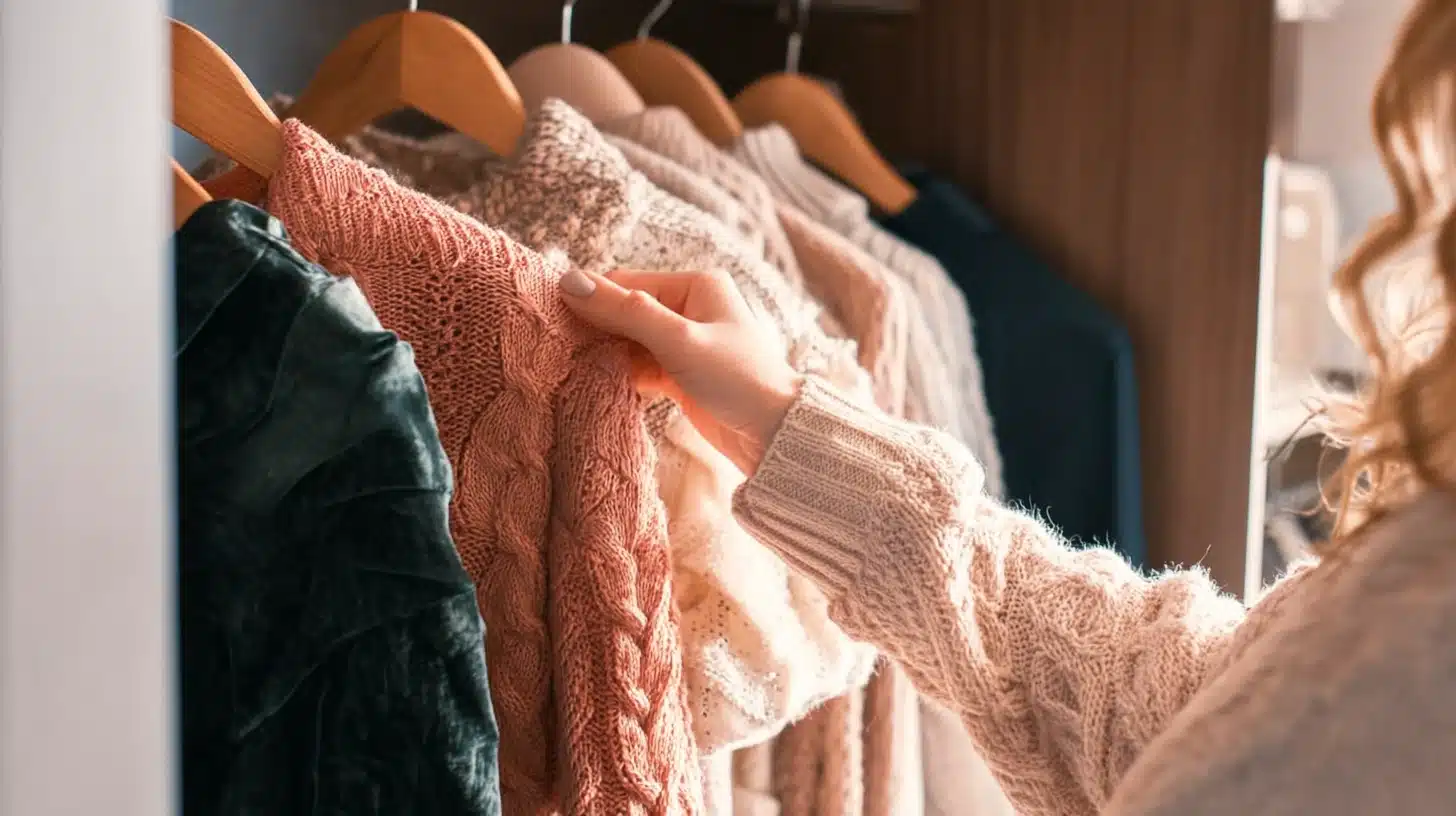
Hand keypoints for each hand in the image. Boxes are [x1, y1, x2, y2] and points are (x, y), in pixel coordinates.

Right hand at [559, 267, 800, 474]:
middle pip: (628, 312)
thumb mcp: (679, 340)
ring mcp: (687, 342)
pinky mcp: (682, 374)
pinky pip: (641, 366)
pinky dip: (622, 375)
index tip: (555, 321)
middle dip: (598, 330)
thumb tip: (570, 281)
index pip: (628, 284)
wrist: (775, 435)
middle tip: (561, 351)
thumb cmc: (737, 379)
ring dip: (608, 355)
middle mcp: (692, 307)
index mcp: (697, 285)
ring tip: (575, 370)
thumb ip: (625, 312)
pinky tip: (600, 385)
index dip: (593, 301)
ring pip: (631, 342)